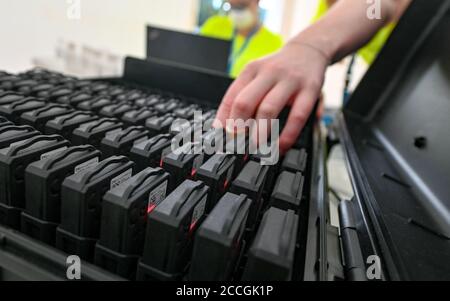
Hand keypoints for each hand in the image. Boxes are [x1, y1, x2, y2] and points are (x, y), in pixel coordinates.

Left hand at [213, 41, 328, 153]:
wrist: (309, 50)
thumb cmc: (279, 68)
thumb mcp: (257, 73)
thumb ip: (242, 95)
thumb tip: (223, 124)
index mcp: (251, 70)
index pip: (231, 97)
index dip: (224, 120)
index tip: (223, 137)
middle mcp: (268, 73)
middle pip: (246, 102)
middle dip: (238, 126)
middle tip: (237, 144)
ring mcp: (289, 81)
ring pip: (269, 109)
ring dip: (260, 133)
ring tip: (256, 148)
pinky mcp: (309, 90)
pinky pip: (297, 116)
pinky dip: (287, 135)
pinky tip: (281, 146)